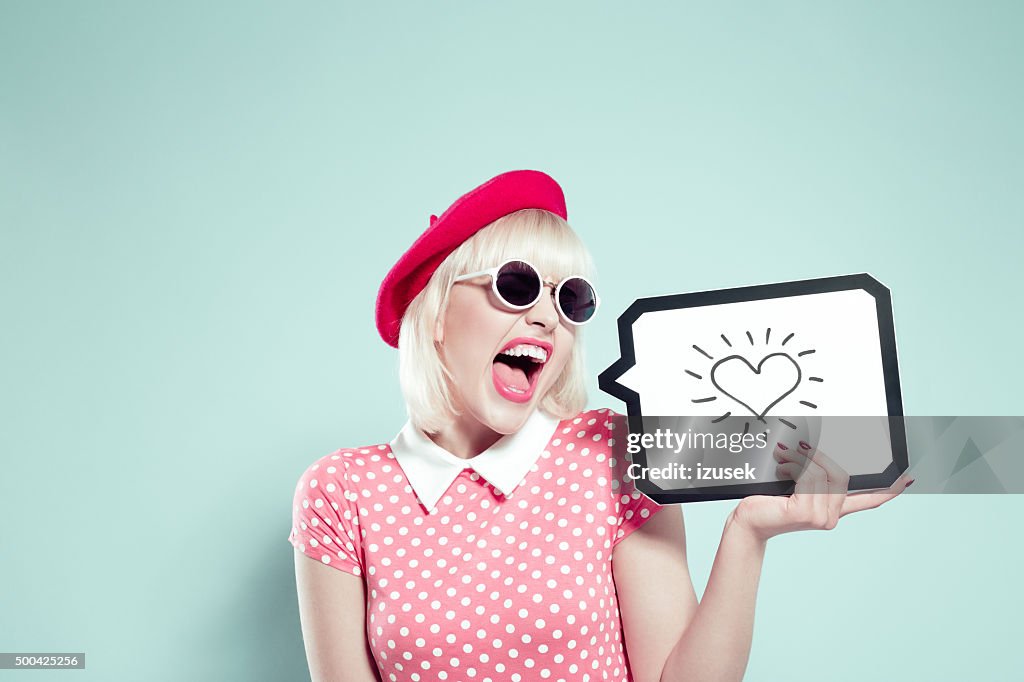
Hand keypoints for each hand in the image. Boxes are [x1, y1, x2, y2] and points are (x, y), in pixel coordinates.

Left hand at [727, 440, 913, 542]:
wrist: (749, 520)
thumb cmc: (768, 500)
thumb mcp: (796, 484)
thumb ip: (814, 475)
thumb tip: (820, 451)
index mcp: (832, 508)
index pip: (868, 499)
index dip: (889, 489)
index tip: (907, 478)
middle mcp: (831, 516)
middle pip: (842, 475)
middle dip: (820, 456)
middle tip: (799, 448)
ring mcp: (820, 518)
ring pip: (826, 474)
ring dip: (803, 459)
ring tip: (784, 459)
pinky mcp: (806, 514)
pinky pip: (810, 479)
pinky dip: (796, 466)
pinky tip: (782, 469)